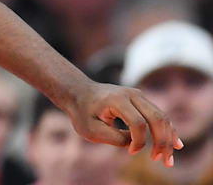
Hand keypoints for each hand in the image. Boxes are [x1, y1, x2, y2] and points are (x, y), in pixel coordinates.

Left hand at [64, 83, 182, 167]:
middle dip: (163, 142)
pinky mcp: (141, 100)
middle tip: (164, 162)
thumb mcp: (90, 130)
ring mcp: (138, 95)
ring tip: (168, 160)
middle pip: (157, 118)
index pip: (137, 122)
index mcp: (116, 99)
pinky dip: (168, 130)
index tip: (131, 152)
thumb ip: (114, 138)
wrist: (78, 92)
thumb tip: (135, 142)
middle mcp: (131, 94)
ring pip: (162, 117)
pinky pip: (159, 115)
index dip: (139, 141)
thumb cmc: (82, 112)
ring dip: (168, 139)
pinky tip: (176, 145)